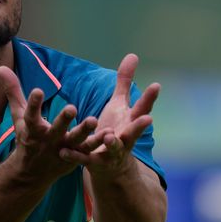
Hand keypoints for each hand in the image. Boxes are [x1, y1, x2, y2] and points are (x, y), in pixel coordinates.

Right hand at [0, 66, 98, 182]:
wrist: (32, 173)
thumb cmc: (26, 137)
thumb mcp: (19, 116)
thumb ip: (13, 91)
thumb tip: (0, 68)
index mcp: (32, 129)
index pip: (30, 115)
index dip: (33, 104)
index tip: (38, 90)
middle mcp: (47, 140)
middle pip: (55, 129)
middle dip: (63, 120)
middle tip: (72, 108)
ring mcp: (61, 149)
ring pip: (74, 140)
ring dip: (84, 131)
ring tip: (93, 119)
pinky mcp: (74, 157)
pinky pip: (87, 149)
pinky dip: (97, 142)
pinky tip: (108, 132)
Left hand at [60, 54, 159, 176]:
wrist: (109, 166)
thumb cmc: (115, 128)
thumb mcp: (120, 105)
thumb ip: (125, 82)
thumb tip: (133, 55)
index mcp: (130, 122)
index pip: (142, 108)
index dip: (150, 98)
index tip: (156, 85)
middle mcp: (124, 137)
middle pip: (134, 131)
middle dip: (140, 126)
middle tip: (149, 119)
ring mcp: (110, 151)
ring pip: (112, 146)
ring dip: (112, 142)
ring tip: (108, 136)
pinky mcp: (92, 161)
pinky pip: (83, 158)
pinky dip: (74, 155)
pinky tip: (63, 150)